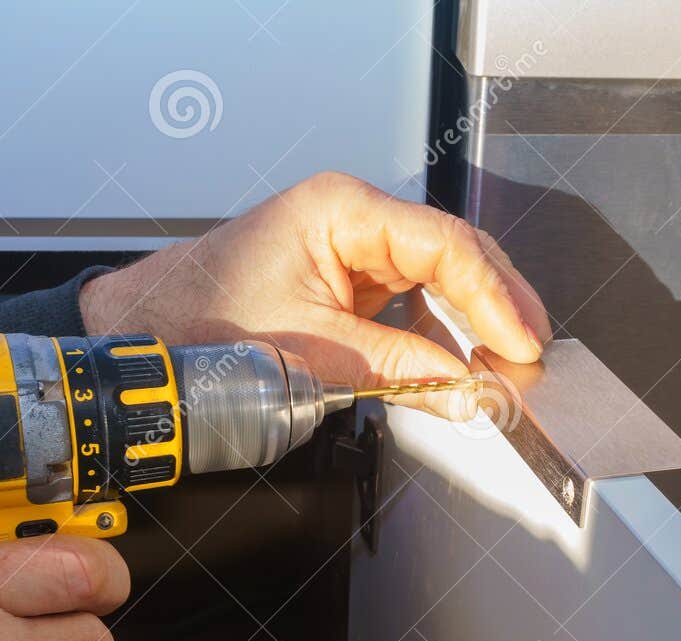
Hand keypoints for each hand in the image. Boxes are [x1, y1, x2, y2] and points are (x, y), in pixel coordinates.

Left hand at [79, 171, 551, 417]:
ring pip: (438, 279)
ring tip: (501, 367)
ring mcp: (353, 246)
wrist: (149, 330)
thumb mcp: (311, 351)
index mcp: (341, 209)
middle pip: (453, 255)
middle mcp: (353, 217)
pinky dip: (438, 335)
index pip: (444, 245)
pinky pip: (411, 302)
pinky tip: (457, 366)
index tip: (521, 343)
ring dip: (472, 323)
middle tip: (530, 355)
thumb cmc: (203, 317)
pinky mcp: (348, 279)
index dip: (493, 297)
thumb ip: (397, 371)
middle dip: (496, 306)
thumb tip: (467, 390)